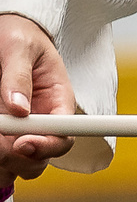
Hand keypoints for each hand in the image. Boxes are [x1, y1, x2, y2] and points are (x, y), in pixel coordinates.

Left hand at [0, 13, 75, 179]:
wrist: (7, 34)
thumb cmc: (18, 36)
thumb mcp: (19, 48)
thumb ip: (18, 77)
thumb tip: (19, 109)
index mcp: (57, 101)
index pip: (64, 135)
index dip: (46, 146)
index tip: (21, 143)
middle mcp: (40, 122)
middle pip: (39, 160)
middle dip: (18, 158)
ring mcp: (18, 132)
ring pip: (16, 166)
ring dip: (3, 161)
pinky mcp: (2, 137)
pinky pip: (0, 161)